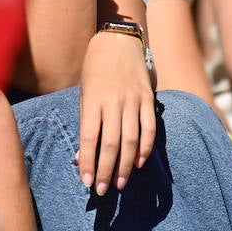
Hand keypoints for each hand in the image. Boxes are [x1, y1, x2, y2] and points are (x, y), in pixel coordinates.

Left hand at [77, 29, 155, 196]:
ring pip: (130, 140)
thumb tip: (82, 157)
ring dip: (125, 165)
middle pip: (110, 143)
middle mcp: (113, 101)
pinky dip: (145, 148)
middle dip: (106, 170)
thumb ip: (86, 123)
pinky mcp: (148, 98)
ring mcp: (133, 99)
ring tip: (119, 183)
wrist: (118, 40)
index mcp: (93, 99)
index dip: (88, 162)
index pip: (89, 137)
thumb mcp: (84, 92)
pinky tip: (138, 163)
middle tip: (103, 190)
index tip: (87, 181)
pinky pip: (149, 128)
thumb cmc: (95, 68)